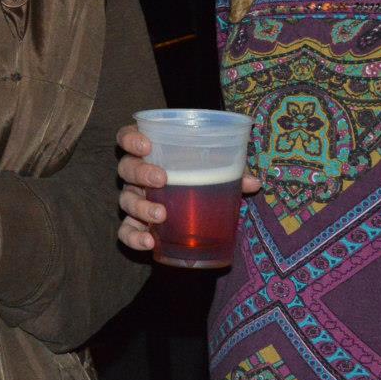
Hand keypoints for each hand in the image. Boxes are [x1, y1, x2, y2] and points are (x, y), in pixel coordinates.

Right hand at [116, 124, 259, 253]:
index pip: (127, 137)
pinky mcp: (135, 224)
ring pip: (126, 200)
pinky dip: (133, 237)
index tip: (147, 144)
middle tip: (161, 179)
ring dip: (141, 206)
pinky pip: (126, 231)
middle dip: (141, 172)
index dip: (131, 138)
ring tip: (161, 214)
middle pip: (126, 168)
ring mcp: (133, 199)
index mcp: (149, 152)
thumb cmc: (198, 177)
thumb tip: (254, 183)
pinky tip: (148, 242)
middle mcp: (135, 174)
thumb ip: (230, 172)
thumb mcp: (213, 170)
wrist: (191, 207)